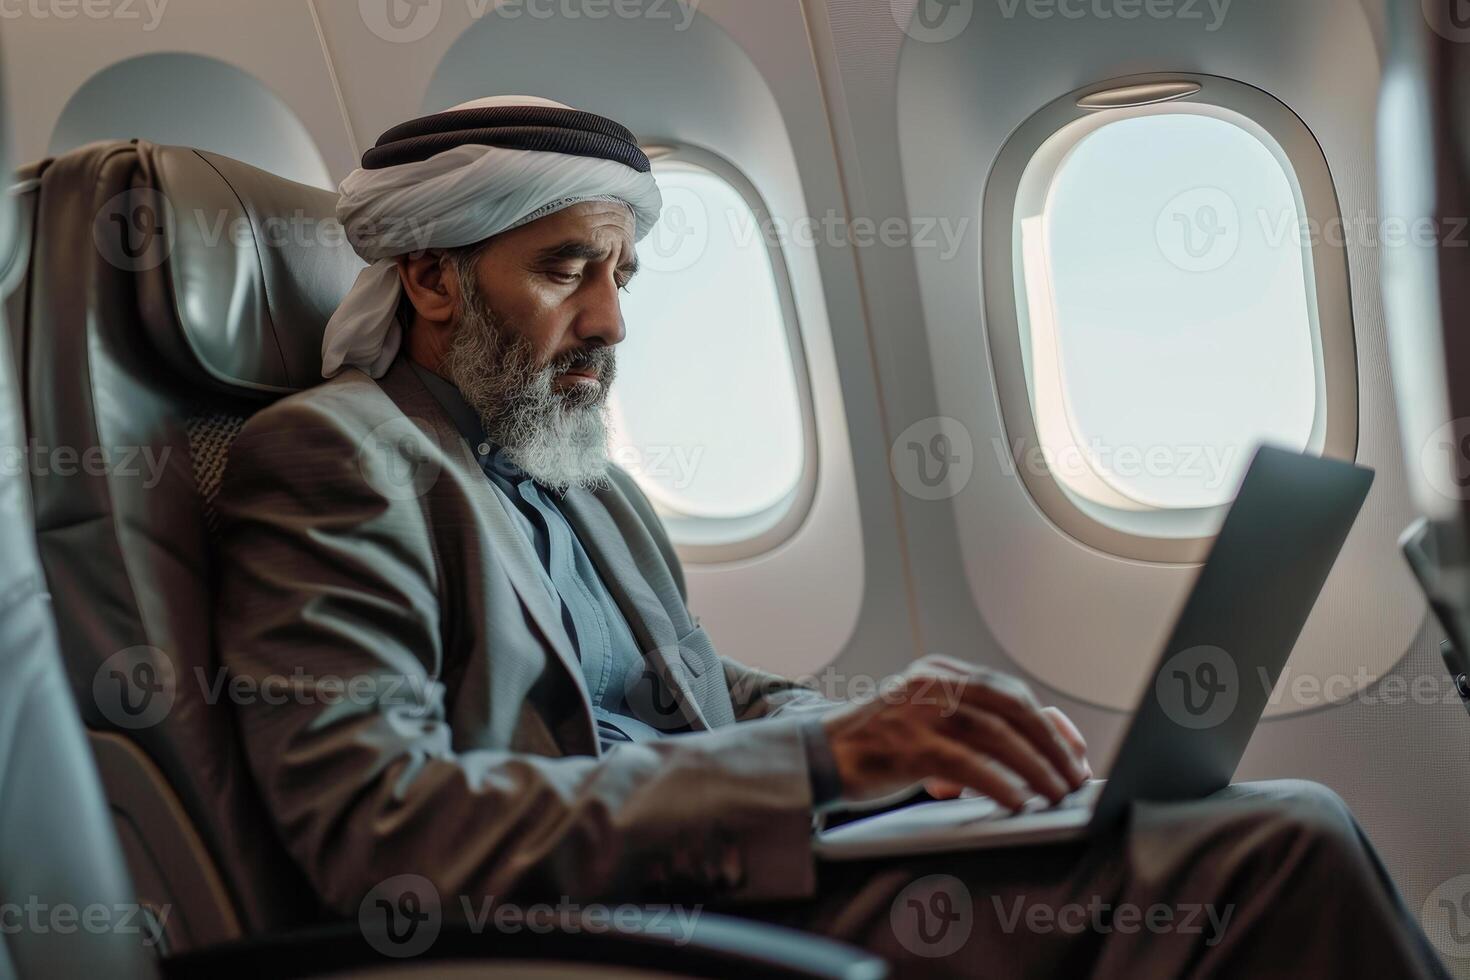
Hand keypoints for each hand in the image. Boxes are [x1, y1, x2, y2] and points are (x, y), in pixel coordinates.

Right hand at [821, 655, 1091, 809]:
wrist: (815, 754)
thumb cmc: (873, 743)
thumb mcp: (921, 717)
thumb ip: (965, 723)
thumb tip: (1028, 751)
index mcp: (938, 672)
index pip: (1008, 690)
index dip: (1047, 722)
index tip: (1073, 749)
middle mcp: (932, 684)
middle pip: (1010, 707)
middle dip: (1050, 745)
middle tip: (1073, 777)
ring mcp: (919, 713)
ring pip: (996, 735)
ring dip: (1035, 769)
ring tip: (1056, 795)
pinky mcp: (908, 747)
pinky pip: (968, 765)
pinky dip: (1000, 785)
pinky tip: (1017, 803)